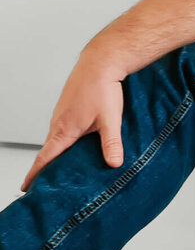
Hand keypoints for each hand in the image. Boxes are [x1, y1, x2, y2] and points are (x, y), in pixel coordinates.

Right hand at [21, 50, 125, 189]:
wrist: (100, 62)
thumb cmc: (102, 88)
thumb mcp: (110, 120)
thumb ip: (111, 143)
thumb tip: (114, 164)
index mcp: (64, 130)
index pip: (44, 158)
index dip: (35, 174)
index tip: (25, 187)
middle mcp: (58, 123)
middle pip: (48, 152)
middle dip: (46, 169)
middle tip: (47, 186)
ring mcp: (61, 115)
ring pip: (56, 140)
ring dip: (56, 155)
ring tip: (62, 170)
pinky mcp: (67, 108)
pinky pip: (62, 130)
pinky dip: (64, 142)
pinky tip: (75, 146)